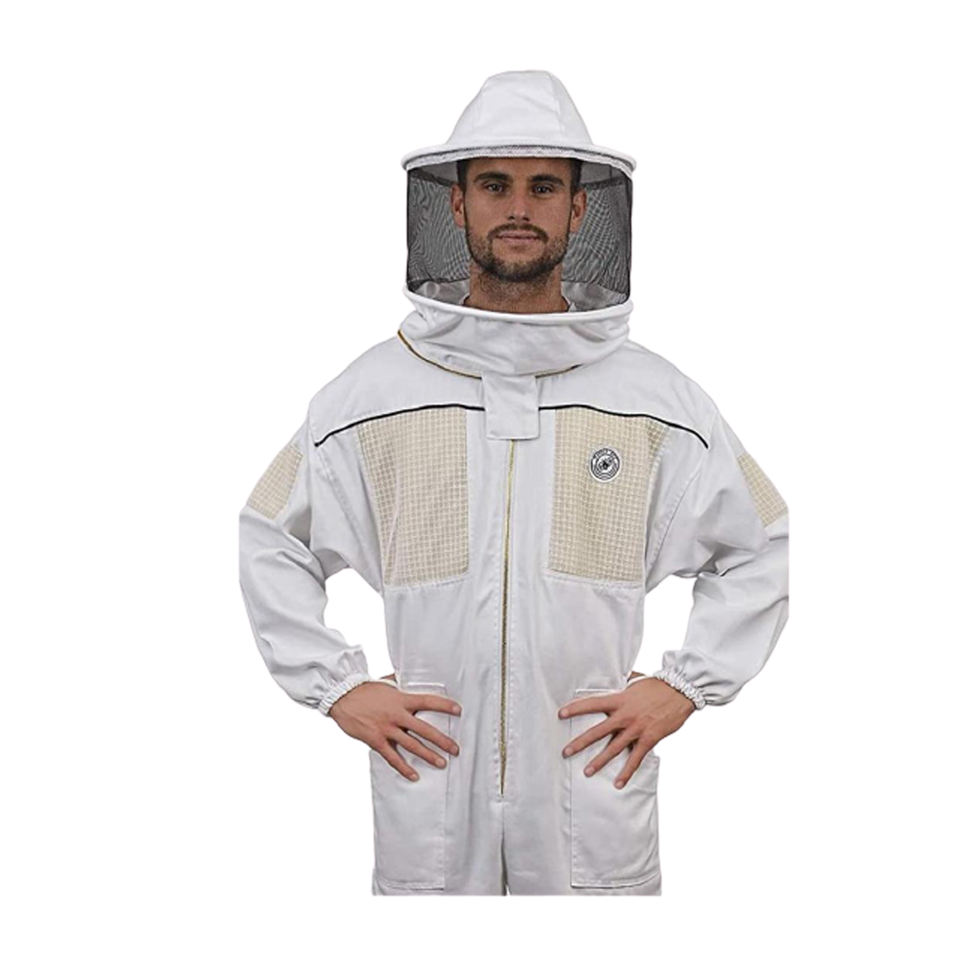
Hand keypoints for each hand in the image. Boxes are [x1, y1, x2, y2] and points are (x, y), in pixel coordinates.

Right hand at [328, 677, 461, 781]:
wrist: (342, 697)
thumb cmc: (364, 689)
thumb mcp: (385, 683)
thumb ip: (398, 682)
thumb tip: (407, 675)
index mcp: (401, 699)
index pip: (428, 701)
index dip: (444, 705)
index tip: (458, 710)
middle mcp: (396, 715)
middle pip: (425, 729)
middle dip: (442, 740)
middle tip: (456, 749)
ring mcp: (386, 728)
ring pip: (412, 745)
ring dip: (428, 755)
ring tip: (442, 763)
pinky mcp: (375, 740)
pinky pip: (392, 757)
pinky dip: (403, 768)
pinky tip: (414, 775)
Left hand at [557, 676, 695, 788]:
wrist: (680, 690)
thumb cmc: (658, 684)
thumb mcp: (636, 680)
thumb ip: (623, 682)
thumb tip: (615, 676)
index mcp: (619, 699)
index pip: (592, 703)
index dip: (575, 708)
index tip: (560, 714)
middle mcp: (624, 715)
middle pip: (598, 731)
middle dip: (580, 742)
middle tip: (566, 752)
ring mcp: (636, 728)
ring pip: (613, 748)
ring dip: (599, 761)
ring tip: (586, 771)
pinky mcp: (649, 739)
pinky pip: (635, 759)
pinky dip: (627, 772)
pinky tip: (618, 783)